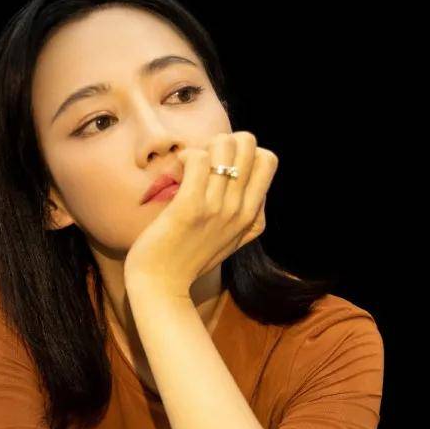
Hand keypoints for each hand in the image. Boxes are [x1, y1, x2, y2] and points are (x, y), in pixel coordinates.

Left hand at [123, 131, 277, 296]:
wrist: (162, 287)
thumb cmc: (188, 259)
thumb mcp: (230, 240)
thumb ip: (244, 215)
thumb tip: (246, 181)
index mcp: (252, 216)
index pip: (267, 160)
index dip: (242, 153)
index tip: (220, 169)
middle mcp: (240, 211)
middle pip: (249, 145)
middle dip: (223, 141)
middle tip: (203, 163)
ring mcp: (218, 209)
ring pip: (224, 146)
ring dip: (202, 147)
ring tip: (187, 169)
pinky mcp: (191, 208)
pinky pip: (197, 159)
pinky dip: (184, 158)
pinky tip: (175, 174)